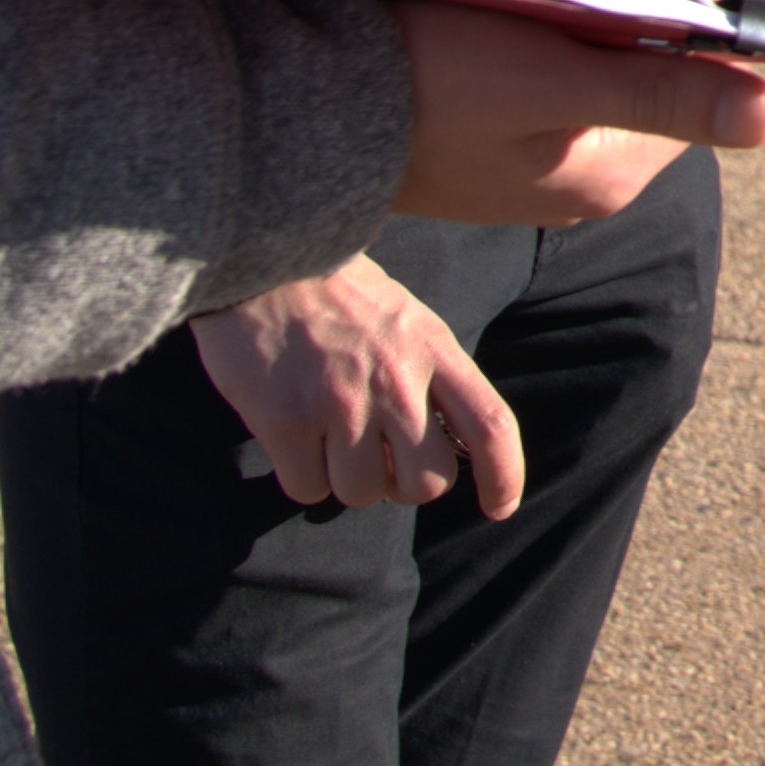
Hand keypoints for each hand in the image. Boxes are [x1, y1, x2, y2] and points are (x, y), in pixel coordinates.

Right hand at [192, 257, 524, 516]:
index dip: (504, 477)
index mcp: (434, 349)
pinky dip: (301, 476)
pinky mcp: (287, 420)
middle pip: (428, 482)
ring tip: (327, 433)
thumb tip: (447, 449)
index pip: (490, 426)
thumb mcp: (407, 319)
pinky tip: (292, 436)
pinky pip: (308, 490)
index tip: (499, 508)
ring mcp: (342, 402)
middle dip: (403, 483)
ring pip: (364, 493)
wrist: (259, 257)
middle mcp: (397, 380)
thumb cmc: (336, 294)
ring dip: (345, 479)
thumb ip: (432, 376)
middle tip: (376, 454)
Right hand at [389, 0, 764, 224]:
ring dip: (578, 11)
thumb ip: (662, 97)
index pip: (700, 72)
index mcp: (612, 174)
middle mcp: (581, 179)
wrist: (292, 106)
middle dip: (631, 6)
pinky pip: (538, 73)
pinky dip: (533, 31)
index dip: (687, 4)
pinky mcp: (483, 137)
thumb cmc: (426, 84)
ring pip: (593, 61)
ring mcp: (529, 161)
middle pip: (648, 66)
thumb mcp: (554, 82)